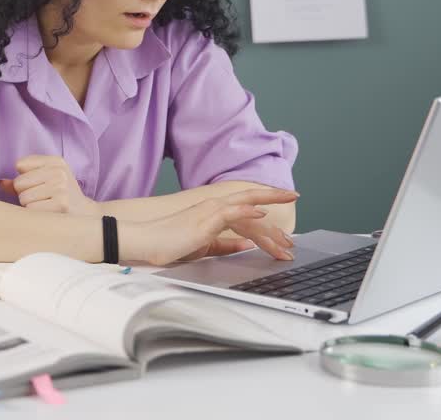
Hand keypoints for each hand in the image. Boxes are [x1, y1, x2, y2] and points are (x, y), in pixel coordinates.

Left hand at [0, 155, 99, 215]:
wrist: (86, 216)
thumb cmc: (61, 197)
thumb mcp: (45, 181)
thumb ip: (21, 180)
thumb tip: (0, 183)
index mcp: (55, 161)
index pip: (20, 164)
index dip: (25, 179)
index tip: (40, 185)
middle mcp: (59, 171)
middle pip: (19, 182)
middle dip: (26, 194)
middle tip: (44, 199)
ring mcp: (61, 187)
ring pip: (23, 198)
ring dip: (30, 206)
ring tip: (47, 207)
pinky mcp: (61, 204)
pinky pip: (30, 210)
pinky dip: (35, 216)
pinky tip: (48, 215)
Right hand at [121, 188, 298, 265]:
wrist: (146, 241)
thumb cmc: (169, 243)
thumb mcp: (204, 246)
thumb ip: (226, 244)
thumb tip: (247, 244)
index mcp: (213, 211)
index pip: (245, 203)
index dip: (265, 202)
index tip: (282, 201)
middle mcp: (213, 205)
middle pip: (249, 196)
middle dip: (273, 195)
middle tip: (294, 195)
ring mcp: (209, 210)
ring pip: (245, 206)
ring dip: (267, 215)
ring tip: (285, 224)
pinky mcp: (204, 220)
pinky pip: (230, 213)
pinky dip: (247, 211)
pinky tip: (261, 213)